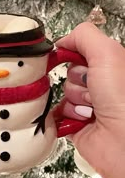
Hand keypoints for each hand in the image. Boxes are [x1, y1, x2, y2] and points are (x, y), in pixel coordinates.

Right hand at [55, 22, 124, 177]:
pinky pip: (59, 111)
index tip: (69, 58)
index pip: (79, 51)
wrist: (121, 141)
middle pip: (70, 71)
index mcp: (108, 65)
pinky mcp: (76, 121)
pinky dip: (67, 114)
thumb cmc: (120, 95)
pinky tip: (82, 119)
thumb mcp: (107, 53)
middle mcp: (99, 83)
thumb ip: (84, 36)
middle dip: (79, 80)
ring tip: (92, 109)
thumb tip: (62, 41)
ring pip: (65, 91)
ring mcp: (87, 103)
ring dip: (76, 99)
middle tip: (94, 90)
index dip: (72, 53)